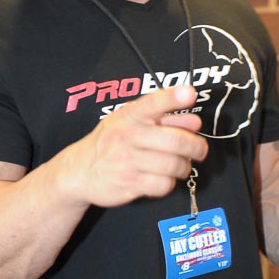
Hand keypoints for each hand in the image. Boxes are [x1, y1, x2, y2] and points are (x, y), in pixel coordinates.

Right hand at [62, 84, 207, 208]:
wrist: (79, 171)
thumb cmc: (110, 143)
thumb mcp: (130, 122)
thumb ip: (163, 119)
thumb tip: (193, 121)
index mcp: (130, 116)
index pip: (153, 103)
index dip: (172, 97)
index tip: (188, 93)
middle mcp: (128, 136)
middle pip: (176, 141)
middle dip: (196, 147)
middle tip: (199, 150)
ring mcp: (127, 161)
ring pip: (174, 165)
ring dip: (184, 167)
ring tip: (181, 165)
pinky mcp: (129, 183)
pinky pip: (163, 184)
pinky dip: (169, 183)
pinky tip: (163, 178)